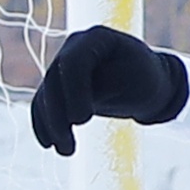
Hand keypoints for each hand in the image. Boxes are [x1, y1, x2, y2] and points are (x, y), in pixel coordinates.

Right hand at [27, 24, 186, 155]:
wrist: (146, 82)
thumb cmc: (144, 78)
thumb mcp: (136, 79)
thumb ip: (105, 85)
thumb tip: (75, 106)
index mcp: (96, 38)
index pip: (75, 61)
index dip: (74, 91)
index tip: (82, 122)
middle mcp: (74, 47)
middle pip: (55, 79)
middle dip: (59, 114)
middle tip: (70, 145)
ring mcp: (63, 65)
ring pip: (47, 94)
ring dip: (52, 124)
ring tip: (66, 151)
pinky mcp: (59, 85)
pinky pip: (44, 103)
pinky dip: (44, 123)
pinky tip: (49, 144)